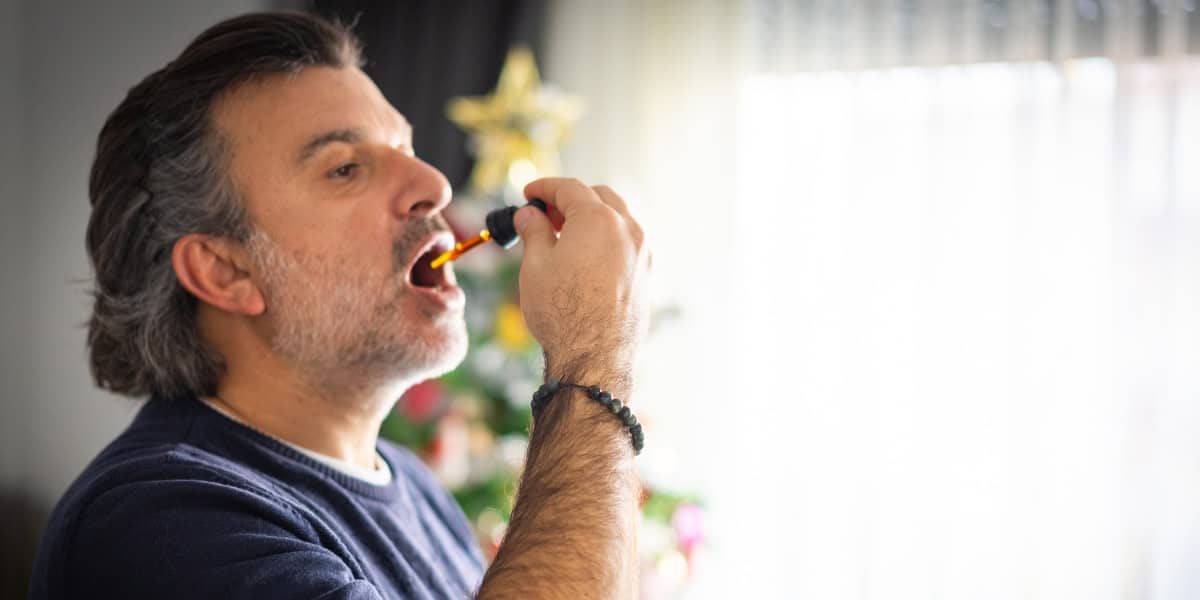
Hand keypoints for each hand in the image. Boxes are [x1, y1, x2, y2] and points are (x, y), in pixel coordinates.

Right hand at [513, 178, 650, 390]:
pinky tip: (585, 258)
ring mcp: (642, 252)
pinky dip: (606, 239)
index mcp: (598, 219)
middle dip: (570, 200)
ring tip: (564, 237)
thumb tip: (529, 215)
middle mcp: (627, 229)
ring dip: (591, 218)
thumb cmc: (562, 313)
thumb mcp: (536, 265)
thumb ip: (534, 230)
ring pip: (617, 219)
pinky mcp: (646, 274)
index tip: (529, 194)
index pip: (569, 188)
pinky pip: (626, 243)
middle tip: (546, 215)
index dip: (544, 187)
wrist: (594, 357)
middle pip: (599, 197)